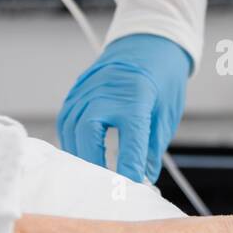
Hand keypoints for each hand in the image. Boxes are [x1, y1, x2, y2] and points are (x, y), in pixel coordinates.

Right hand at [57, 34, 191, 182]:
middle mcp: (106, 91)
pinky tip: (81, 155)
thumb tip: (143, 178)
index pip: (129, 141)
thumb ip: (151, 148)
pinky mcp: (77, 90)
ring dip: (79, 154)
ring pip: (71, 128)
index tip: (130, 190)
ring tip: (90, 176)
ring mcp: (87, 89)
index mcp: (135, 97)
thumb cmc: (163, 78)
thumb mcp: (166, 113)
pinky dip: (72, 141)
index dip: (129, 169)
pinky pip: (67, 120)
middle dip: (93, 164)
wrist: (149, 42)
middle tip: (104, 186)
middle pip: (88, 133)